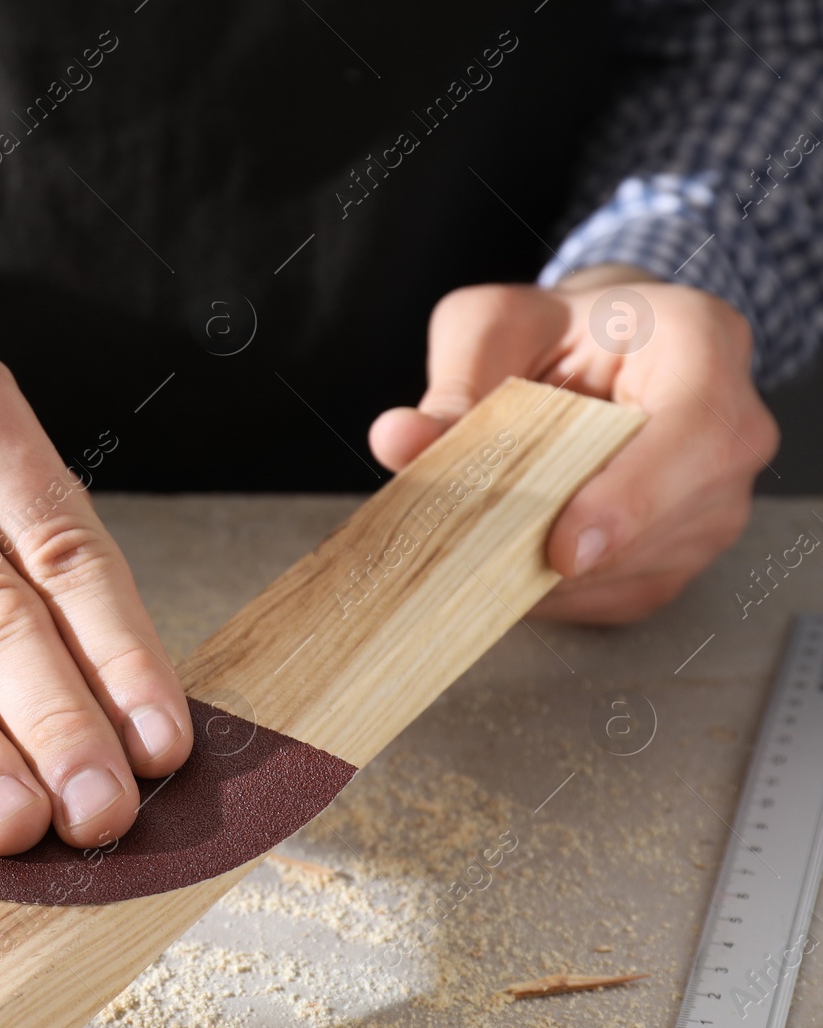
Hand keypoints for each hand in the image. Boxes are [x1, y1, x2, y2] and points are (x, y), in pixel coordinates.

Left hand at [368, 267, 778, 622]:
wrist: (599, 350)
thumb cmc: (554, 330)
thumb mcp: (491, 327)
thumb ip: (452, 379)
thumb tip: (399, 440)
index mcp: (701, 345)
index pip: (693, 434)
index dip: (629, 498)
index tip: (565, 547)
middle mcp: (733, 430)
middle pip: (667, 518)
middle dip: (567, 545)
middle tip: (477, 553)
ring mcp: (717, 502)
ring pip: (641, 568)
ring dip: (553, 573)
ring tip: (482, 542)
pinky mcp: (684, 553)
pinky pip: (621, 595)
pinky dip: (558, 593)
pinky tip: (509, 562)